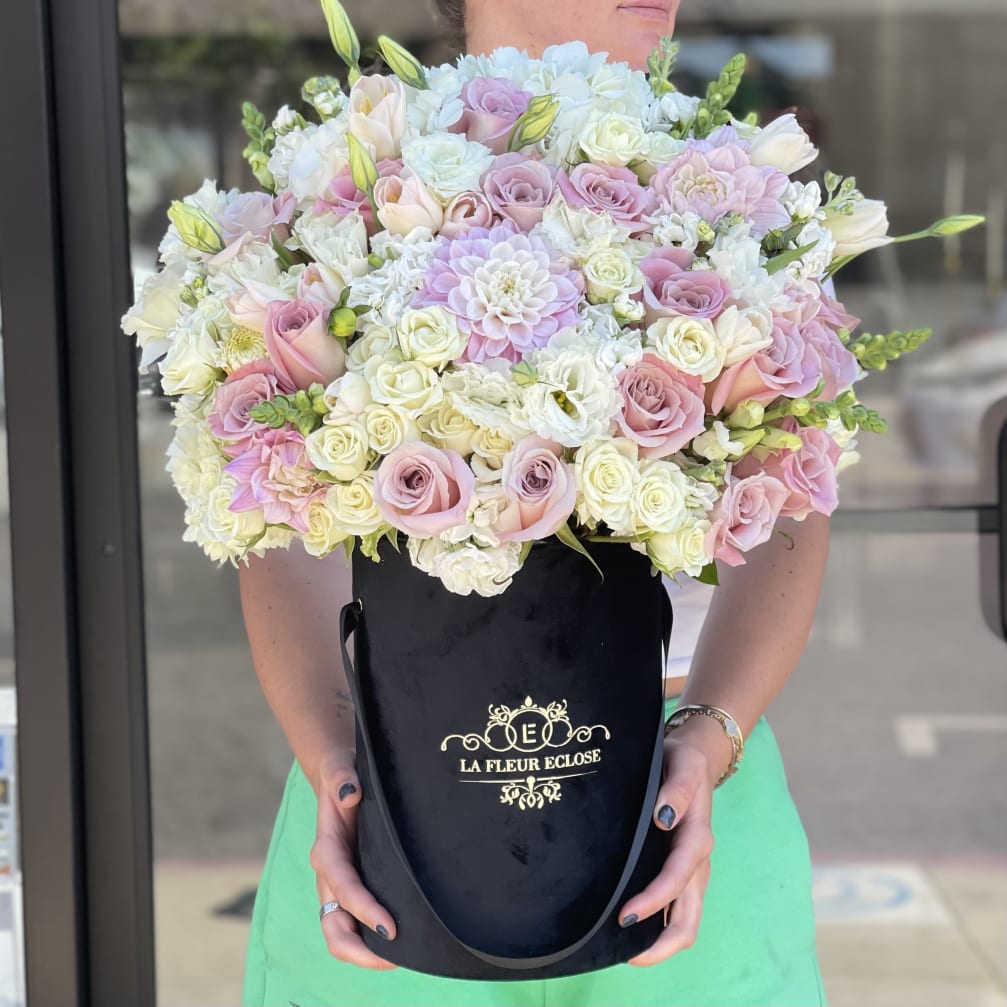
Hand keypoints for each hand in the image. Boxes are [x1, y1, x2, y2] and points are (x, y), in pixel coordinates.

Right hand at [310, 749, 397, 969]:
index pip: (344, 888)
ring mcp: (338, 886)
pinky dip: (368, 941)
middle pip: (333, 926)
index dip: (364, 911)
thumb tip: (351, 795)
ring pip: (340, 933)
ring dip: (363, 953)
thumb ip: (343, 779)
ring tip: (400, 959)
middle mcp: (329, 875)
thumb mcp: (342, 767)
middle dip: (359, 950)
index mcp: (327, 849)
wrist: (341, 779)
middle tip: (396, 959)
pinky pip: (352, 925)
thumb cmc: (344, 774)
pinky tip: (396, 945)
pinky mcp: (351, 888)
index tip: (390, 929)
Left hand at [621, 716, 731, 965]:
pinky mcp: (682, 872)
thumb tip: (664, 815)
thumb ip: (677, 786)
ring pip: (685, 921)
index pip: (678, 879)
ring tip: (623, 950)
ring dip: (660, 942)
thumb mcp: (682, 762)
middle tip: (623, 953)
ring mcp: (692, 871)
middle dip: (661, 945)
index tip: (625, 916)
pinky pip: (676, 910)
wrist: (695, 758)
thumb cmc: (683, 760)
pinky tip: (632, 930)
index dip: (655, 901)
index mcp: (697, 837)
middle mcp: (697, 862)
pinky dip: (659, 928)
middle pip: (689, 919)